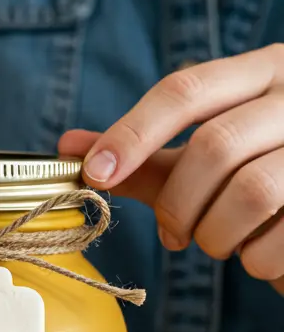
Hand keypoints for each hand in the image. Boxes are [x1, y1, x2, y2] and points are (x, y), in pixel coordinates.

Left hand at [60, 46, 283, 293]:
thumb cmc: (264, 185)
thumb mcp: (207, 164)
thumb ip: (146, 157)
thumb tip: (70, 148)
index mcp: (264, 71)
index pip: (187, 88)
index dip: (133, 132)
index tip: (94, 172)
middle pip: (215, 145)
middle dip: (178, 203)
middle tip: (173, 234)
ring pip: (251, 191)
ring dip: (217, 234)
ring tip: (220, 242)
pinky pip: (281, 237)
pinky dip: (255, 260)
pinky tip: (258, 255)